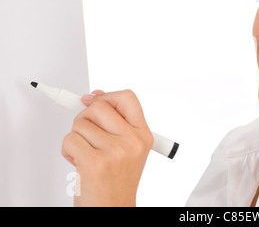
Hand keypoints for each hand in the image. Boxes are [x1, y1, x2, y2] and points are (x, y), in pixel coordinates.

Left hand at [61, 89, 153, 206]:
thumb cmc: (116, 182)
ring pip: (80, 123)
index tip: (94, 101)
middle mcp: (132, 141)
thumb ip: (114, 121)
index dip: (107, 96)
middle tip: (89, 135)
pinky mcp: (94, 162)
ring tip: (87, 154)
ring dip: (77, 138)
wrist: (113, 208)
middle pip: (99, 106)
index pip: (127, 97)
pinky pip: (70, 139)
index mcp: (143, 135)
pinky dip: (68, 151)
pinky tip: (79, 163)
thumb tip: (95, 97)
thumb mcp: (127, 149)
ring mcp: (115, 151)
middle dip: (85, 117)